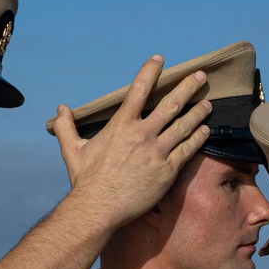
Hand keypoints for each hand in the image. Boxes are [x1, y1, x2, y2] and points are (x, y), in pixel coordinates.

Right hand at [53, 55, 211, 228]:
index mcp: (121, 125)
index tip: (159, 60)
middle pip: (171, 103)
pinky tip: (205, 131)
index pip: (138, 89)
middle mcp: (142, 134)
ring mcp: (157, 152)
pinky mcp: (167, 170)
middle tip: (200, 76)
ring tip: (208, 103)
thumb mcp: (72, 150)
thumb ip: (66, 127)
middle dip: (188, 86)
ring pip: (184, 125)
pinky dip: (198, 138)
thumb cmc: (86, 181)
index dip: (150, 71)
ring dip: (198, 111)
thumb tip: (60, 109)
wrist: (99, 208)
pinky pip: (187, 149)